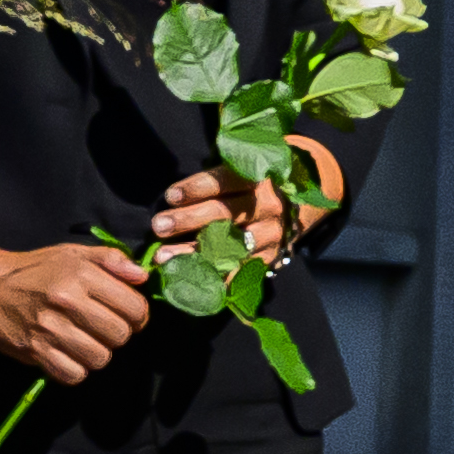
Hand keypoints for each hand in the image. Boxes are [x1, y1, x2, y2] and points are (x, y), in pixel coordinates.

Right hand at [0, 239, 151, 385]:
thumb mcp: (72, 253)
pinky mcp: (35, 351)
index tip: (125, 315)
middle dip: (118, 335)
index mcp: (81, 275)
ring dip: (97, 353)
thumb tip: (143, 277)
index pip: (134, 308)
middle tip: (103, 329)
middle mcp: (67, 301)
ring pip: (100, 358)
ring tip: (85, 342)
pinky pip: (74, 375)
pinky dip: (75, 369)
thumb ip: (111, 259)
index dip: (137, 315)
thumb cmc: (34, 270)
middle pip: (120, 336)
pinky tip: (69, 355)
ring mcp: (50, 329)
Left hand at [151, 166, 298, 269]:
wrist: (295, 211)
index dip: (196, 188)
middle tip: (159, 226)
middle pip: (224, 214)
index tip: (170, 196)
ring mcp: (270, 235)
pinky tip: (187, 278)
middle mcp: (267, 207)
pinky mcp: (268, 258)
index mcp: (257, 180)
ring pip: (228, 246)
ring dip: (193, 253)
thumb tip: (173, 196)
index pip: (225, 181)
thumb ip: (214, 181)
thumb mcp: (240, 175)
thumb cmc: (251, 189)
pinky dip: (211, 276)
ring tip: (163, 257)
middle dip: (188, 220)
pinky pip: (237, 271)